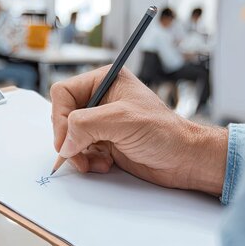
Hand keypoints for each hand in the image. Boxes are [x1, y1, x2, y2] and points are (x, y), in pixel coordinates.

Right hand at [50, 66, 227, 194]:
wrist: (184, 160)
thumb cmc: (164, 132)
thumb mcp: (122, 120)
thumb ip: (86, 125)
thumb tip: (64, 142)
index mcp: (103, 81)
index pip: (63, 93)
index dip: (59, 117)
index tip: (66, 140)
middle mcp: (100, 99)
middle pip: (63, 116)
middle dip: (69, 139)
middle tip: (76, 155)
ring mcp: (101, 121)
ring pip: (69, 136)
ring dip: (78, 153)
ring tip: (96, 162)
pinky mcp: (103, 141)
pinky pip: (80, 150)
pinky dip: (87, 160)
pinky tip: (105, 164)